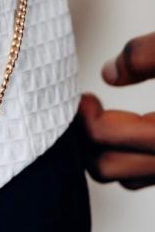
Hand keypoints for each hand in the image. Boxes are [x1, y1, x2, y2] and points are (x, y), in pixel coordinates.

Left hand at [77, 32, 154, 189]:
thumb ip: (147, 55)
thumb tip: (109, 73)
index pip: (103, 138)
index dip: (84, 115)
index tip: (85, 96)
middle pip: (104, 167)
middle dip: (88, 137)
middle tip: (87, 106)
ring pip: (124, 177)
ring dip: (105, 149)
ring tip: (103, 114)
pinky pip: (141, 176)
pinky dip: (125, 155)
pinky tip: (126, 126)